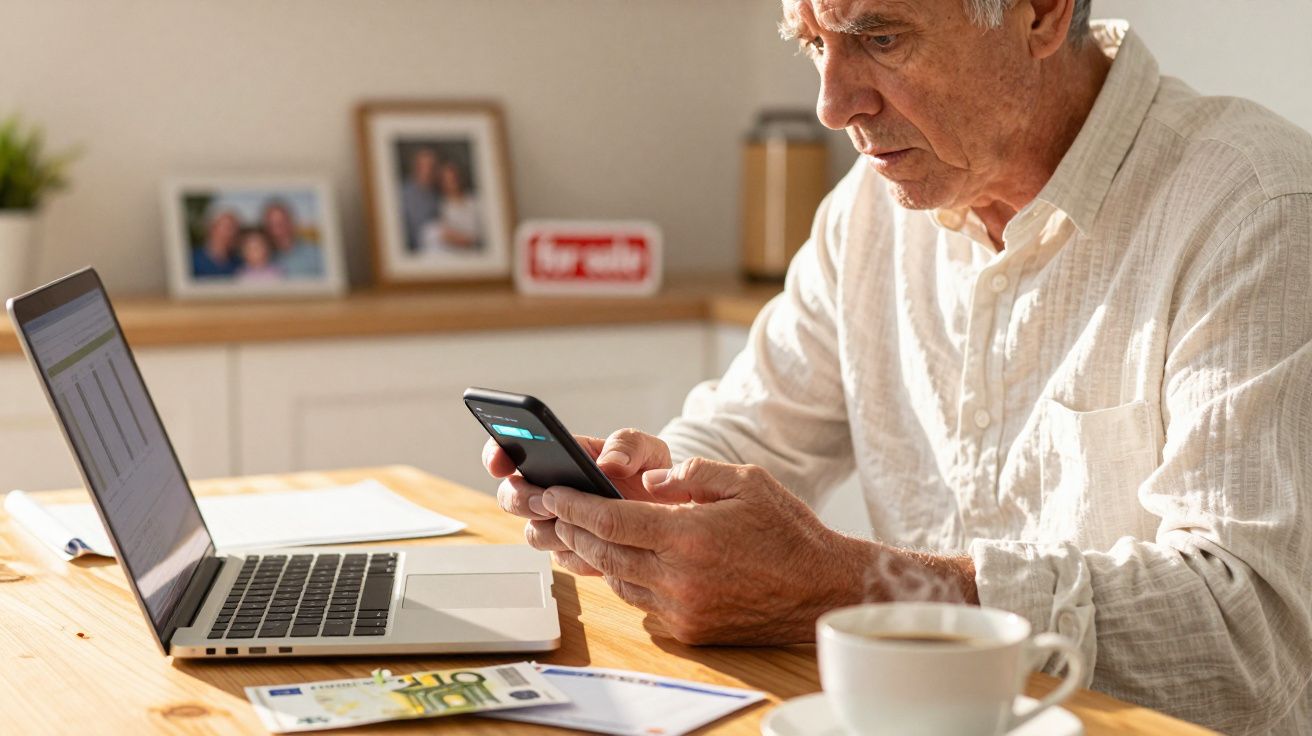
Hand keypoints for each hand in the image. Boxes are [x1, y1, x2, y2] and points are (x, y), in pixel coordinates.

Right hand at [484, 429, 672, 574]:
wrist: (672, 515)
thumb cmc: (653, 474)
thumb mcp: (648, 450)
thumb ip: (628, 446)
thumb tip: (608, 463)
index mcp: (560, 457)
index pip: (512, 451)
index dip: (497, 454)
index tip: (500, 462)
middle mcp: (553, 491)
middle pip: (512, 497)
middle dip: (523, 500)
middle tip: (548, 500)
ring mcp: (560, 523)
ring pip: (533, 532)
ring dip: (550, 530)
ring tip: (578, 524)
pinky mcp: (574, 551)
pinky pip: (562, 557)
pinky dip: (577, 553)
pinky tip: (601, 546)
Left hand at [543, 457, 977, 644]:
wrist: (822, 589)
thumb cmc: (787, 531)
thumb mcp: (745, 481)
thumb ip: (692, 474)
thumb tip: (648, 480)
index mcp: (687, 535)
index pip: (610, 519)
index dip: (572, 504)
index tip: (549, 492)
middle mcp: (678, 576)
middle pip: (603, 552)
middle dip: (571, 528)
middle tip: (550, 510)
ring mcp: (681, 607)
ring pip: (617, 579)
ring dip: (594, 556)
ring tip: (576, 532)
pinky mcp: (689, 629)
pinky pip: (641, 602)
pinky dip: (626, 579)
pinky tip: (622, 561)